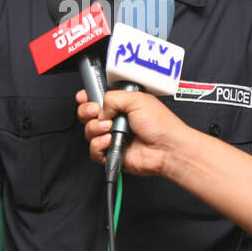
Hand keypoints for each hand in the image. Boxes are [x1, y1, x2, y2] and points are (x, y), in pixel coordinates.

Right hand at [75, 88, 189, 176]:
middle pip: (87, 115)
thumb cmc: (160, 125)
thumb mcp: (136, 99)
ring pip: (89, 132)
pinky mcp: (111, 154)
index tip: (84, 97)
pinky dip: (99, 145)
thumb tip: (100, 107)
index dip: (87, 98)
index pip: (97, 99)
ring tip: (109, 128)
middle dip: (87, 111)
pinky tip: (110, 141)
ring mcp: (112, 137)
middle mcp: (115, 121)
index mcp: (121, 105)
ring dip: (95, 128)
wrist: (167, 148)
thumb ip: (113, 97)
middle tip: (96, 112)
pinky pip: (94, 150)